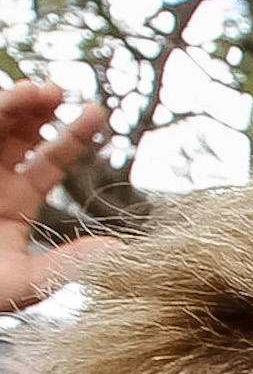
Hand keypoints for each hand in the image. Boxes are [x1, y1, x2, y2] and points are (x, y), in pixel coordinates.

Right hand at [0, 82, 113, 313]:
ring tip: (37, 90)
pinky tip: (7, 101)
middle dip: (39, 108)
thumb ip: (67, 267)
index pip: (50, 161)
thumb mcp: (26, 284)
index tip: (98, 113)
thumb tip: (121, 251)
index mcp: (14, 203)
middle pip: (18, 133)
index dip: (73, 136)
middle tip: (62, 90)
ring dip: (11, 102)